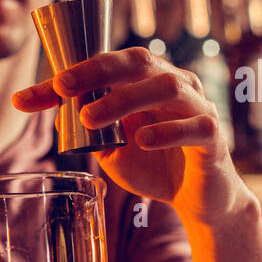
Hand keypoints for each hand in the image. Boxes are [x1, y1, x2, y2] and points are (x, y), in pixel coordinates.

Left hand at [11, 47, 253, 225]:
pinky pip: (195, 126)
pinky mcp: (213, 138)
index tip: (48, 86)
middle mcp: (175, 85)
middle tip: (63, 88)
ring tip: (91, 118)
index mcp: (148, 83)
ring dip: (124, 99)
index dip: (77, 72)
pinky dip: (167, 131)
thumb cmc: (153, 165)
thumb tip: (56, 113)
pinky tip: (143, 140)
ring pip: (167, 87)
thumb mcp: (111, 150)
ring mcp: (197, 108)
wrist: (197, 199)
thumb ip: (87, 132)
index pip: (110, 65)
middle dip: (98, 71)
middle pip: (140, 62)